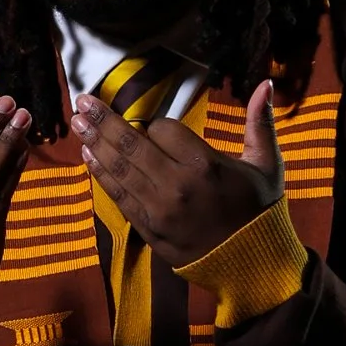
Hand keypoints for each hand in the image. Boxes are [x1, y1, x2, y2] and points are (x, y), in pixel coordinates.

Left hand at [70, 78, 281, 266]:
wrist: (253, 262)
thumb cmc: (259, 209)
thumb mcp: (267, 164)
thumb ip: (260, 123)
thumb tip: (266, 83)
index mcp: (206, 164)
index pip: (163, 129)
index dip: (155, 124)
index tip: (155, 126)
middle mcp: (178, 184)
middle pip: (132, 145)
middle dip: (104, 121)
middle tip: (82, 102)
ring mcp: (159, 208)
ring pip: (120, 169)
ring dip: (95, 143)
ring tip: (78, 122)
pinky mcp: (149, 228)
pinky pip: (119, 197)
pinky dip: (101, 175)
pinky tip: (88, 156)